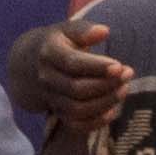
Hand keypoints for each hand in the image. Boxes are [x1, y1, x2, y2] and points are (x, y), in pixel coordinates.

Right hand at [8, 18, 132, 130]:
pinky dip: (95, 122)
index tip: (119, 66)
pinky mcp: (57, 113)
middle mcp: (46, 78)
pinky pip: (76, 124)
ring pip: (77, 108)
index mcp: (49, 53)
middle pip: (76, 88)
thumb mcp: (65, 30)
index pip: (72, 63)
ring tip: (124, 89)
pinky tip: (113, 110)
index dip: (96, 67)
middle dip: (106, 84)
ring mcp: (50, 98)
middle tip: (128, 74)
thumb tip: (104, 31)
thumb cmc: (57, 44)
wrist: (27, 65)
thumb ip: (84, 30)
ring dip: (104, 102)